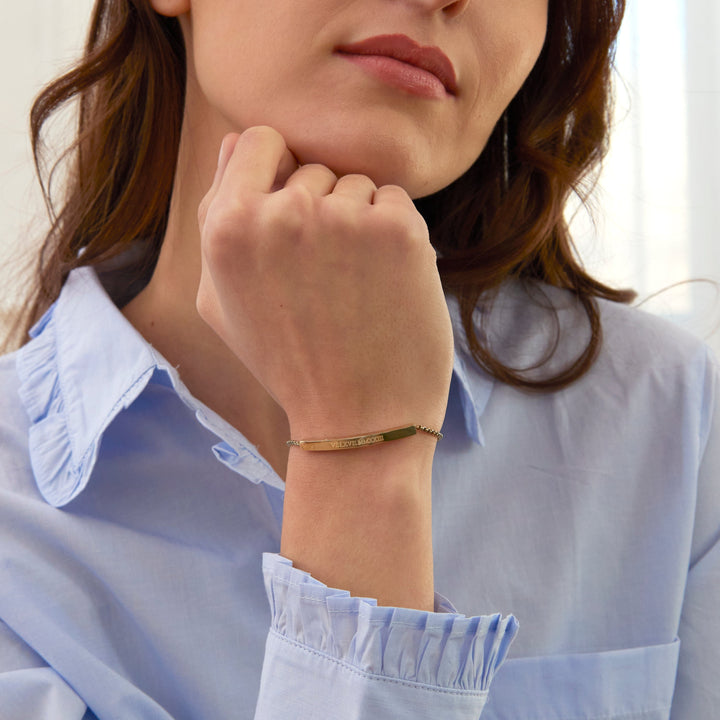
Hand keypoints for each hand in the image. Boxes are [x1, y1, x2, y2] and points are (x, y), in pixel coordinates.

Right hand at [197, 126, 452, 439]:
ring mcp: (344, 219)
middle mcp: (283, 212)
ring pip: (356, 186)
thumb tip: (232, 141)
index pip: (258, 140)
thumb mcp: (221, 300)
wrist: (359, 420)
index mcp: (228, 226)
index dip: (276, 172)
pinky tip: (384, 286)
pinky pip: (395, 201)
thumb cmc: (287, 362)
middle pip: (312, 167)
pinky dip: (395, 236)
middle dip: (320, 211)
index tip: (291, 217)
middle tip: (322, 282)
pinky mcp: (399, 230)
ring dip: (359, 226)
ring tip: (353, 289)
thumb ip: (216, 216)